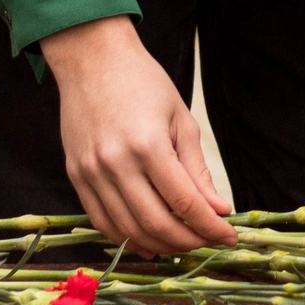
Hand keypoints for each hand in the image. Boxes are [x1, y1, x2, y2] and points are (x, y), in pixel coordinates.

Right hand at [40, 17, 232, 253]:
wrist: (92, 59)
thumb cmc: (143, 82)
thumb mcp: (180, 118)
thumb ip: (197, 169)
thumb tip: (217, 210)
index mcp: (148, 145)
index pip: (184, 202)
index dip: (210, 227)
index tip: (229, 237)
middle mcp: (116, 163)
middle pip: (156, 223)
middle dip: (188, 241)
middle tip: (208, 242)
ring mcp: (91, 172)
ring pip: (127, 229)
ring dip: (159, 245)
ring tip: (182, 245)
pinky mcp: (76, 175)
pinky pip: (101, 220)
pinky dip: (126, 238)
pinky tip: (148, 242)